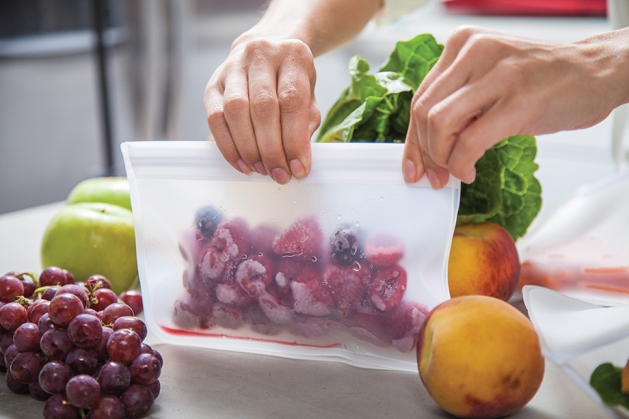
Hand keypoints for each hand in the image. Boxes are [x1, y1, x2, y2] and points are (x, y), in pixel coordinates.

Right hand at [204, 37, 320, 183]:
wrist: (267, 49)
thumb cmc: (290, 79)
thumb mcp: (309, 96)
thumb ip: (305, 125)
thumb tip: (298, 161)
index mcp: (293, 56)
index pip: (292, 101)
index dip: (294, 140)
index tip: (299, 168)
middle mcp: (260, 55)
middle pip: (263, 107)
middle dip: (271, 149)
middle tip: (279, 174)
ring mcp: (232, 67)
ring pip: (235, 111)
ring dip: (248, 148)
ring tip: (260, 170)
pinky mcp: (213, 84)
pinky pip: (215, 118)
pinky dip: (227, 145)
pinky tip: (241, 163)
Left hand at [402, 26, 627, 187]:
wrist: (597, 71)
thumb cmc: (543, 79)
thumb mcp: (490, 79)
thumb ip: (458, 102)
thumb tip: (426, 147)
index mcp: (462, 44)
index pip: (420, 98)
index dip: (412, 140)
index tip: (413, 166)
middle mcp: (475, 52)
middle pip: (423, 112)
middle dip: (424, 153)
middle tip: (435, 175)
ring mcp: (498, 75)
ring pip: (440, 125)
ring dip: (441, 159)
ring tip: (454, 172)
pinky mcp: (518, 101)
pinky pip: (470, 141)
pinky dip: (461, 164)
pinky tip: (469, 171)